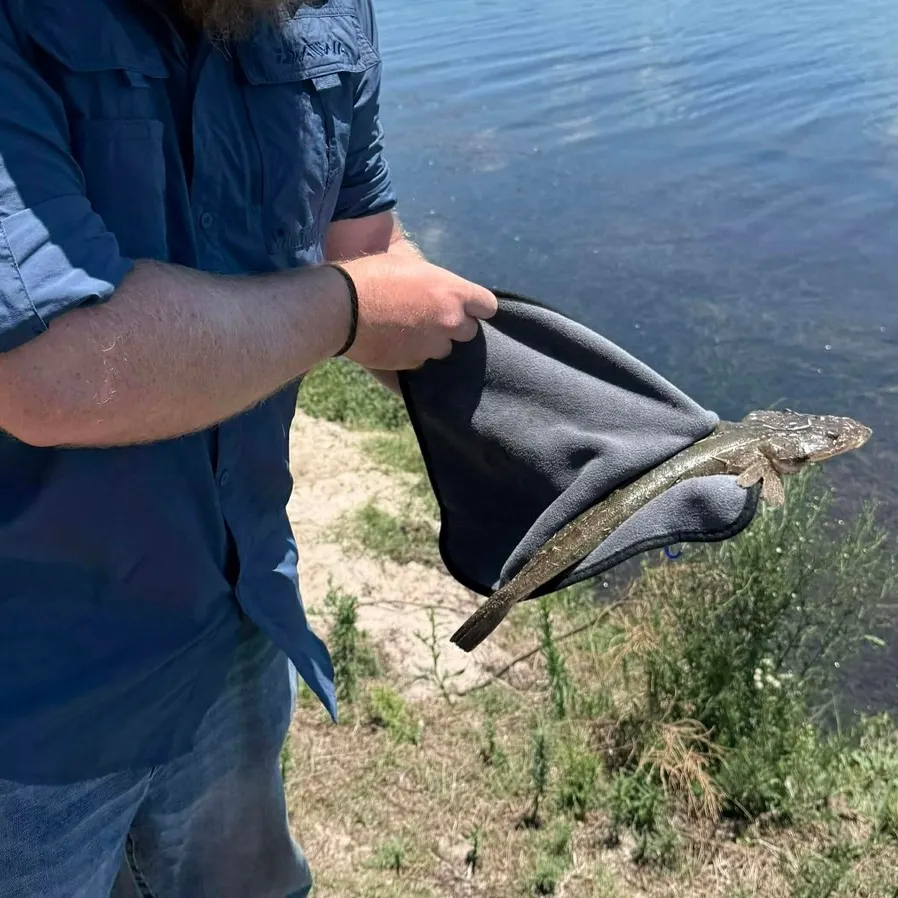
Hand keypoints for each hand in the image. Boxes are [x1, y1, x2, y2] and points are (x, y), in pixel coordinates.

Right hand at [336, 253, 497, 369]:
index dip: (477, 306)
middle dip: (454, 326)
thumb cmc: (371, 276)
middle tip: (432, 317)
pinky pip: (422, 362)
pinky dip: (413, 354)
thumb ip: (429, 276)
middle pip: (469, 331)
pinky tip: (395, 342)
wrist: (341, 308)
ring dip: (434, 342)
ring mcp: (432, 346)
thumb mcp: (406, 262)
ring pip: (445, 349)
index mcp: (453, 292)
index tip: (469, 306)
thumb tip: (430, 277)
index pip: (487, 306)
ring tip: (410, 331)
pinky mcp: (413, 363)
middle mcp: (449, 321)